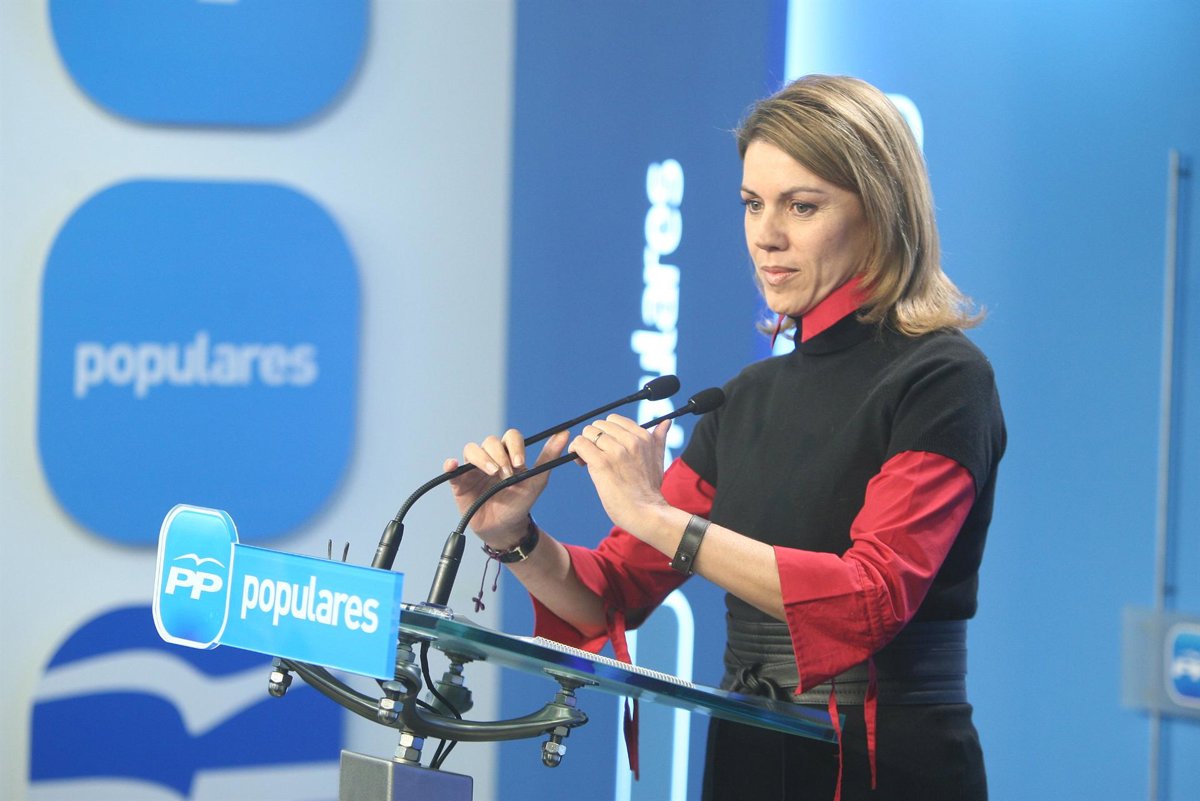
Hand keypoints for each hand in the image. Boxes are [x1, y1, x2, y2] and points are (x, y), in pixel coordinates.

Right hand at [445, 429, 569, 547]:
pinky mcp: (459, 482)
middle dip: (499, 455)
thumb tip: (566, 432)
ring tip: (492, 473)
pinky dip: (450, 465)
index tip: (520, 463)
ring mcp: (473, 468)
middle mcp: (490, 457)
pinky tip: (452, 466)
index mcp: (508, 453)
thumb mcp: (537, 481)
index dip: (514, 446)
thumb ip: (549, 456)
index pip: (510, 437)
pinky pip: (451, 470)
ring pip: (471, 449)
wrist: (506, 528)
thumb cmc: (521, 502)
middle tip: (506, 474)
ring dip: (481, 458)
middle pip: (490, 441)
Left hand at [570, 414, 671, 535]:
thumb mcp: (658, 459)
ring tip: (588, 461)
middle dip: (593, 438)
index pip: (614, 420)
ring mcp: (616, 451)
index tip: (605, 448)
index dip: (606, 433)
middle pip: (599, 425)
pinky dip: (576, 451)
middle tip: (594, 456)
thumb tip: (666, 422)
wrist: (647, 513)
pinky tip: (581, 462)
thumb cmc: (650, 491)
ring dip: (584, 446)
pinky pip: (580, 444)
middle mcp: (630, 440)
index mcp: (643, 437)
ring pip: (588, 433)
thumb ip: (659, 439)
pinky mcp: (602, 463)